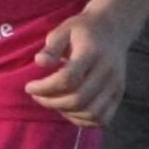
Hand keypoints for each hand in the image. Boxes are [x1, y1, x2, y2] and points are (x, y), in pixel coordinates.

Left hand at [24, 8, 130, 126]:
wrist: (113, 28)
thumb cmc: (83, 30)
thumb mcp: (64, 29)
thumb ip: (52, 47)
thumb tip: (40, 62)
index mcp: (92, 52)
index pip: (68, 78)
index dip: (45, 87)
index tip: (29, 86)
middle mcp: (107, 71)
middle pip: (78, 99)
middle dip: (52, 102)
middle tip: (37, 96)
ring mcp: (116, 85)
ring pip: (91, 112)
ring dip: (67, 113)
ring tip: (53, 102)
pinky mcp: (119, 94)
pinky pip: (103, 118)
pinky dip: (84, 120)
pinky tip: (70, 110)